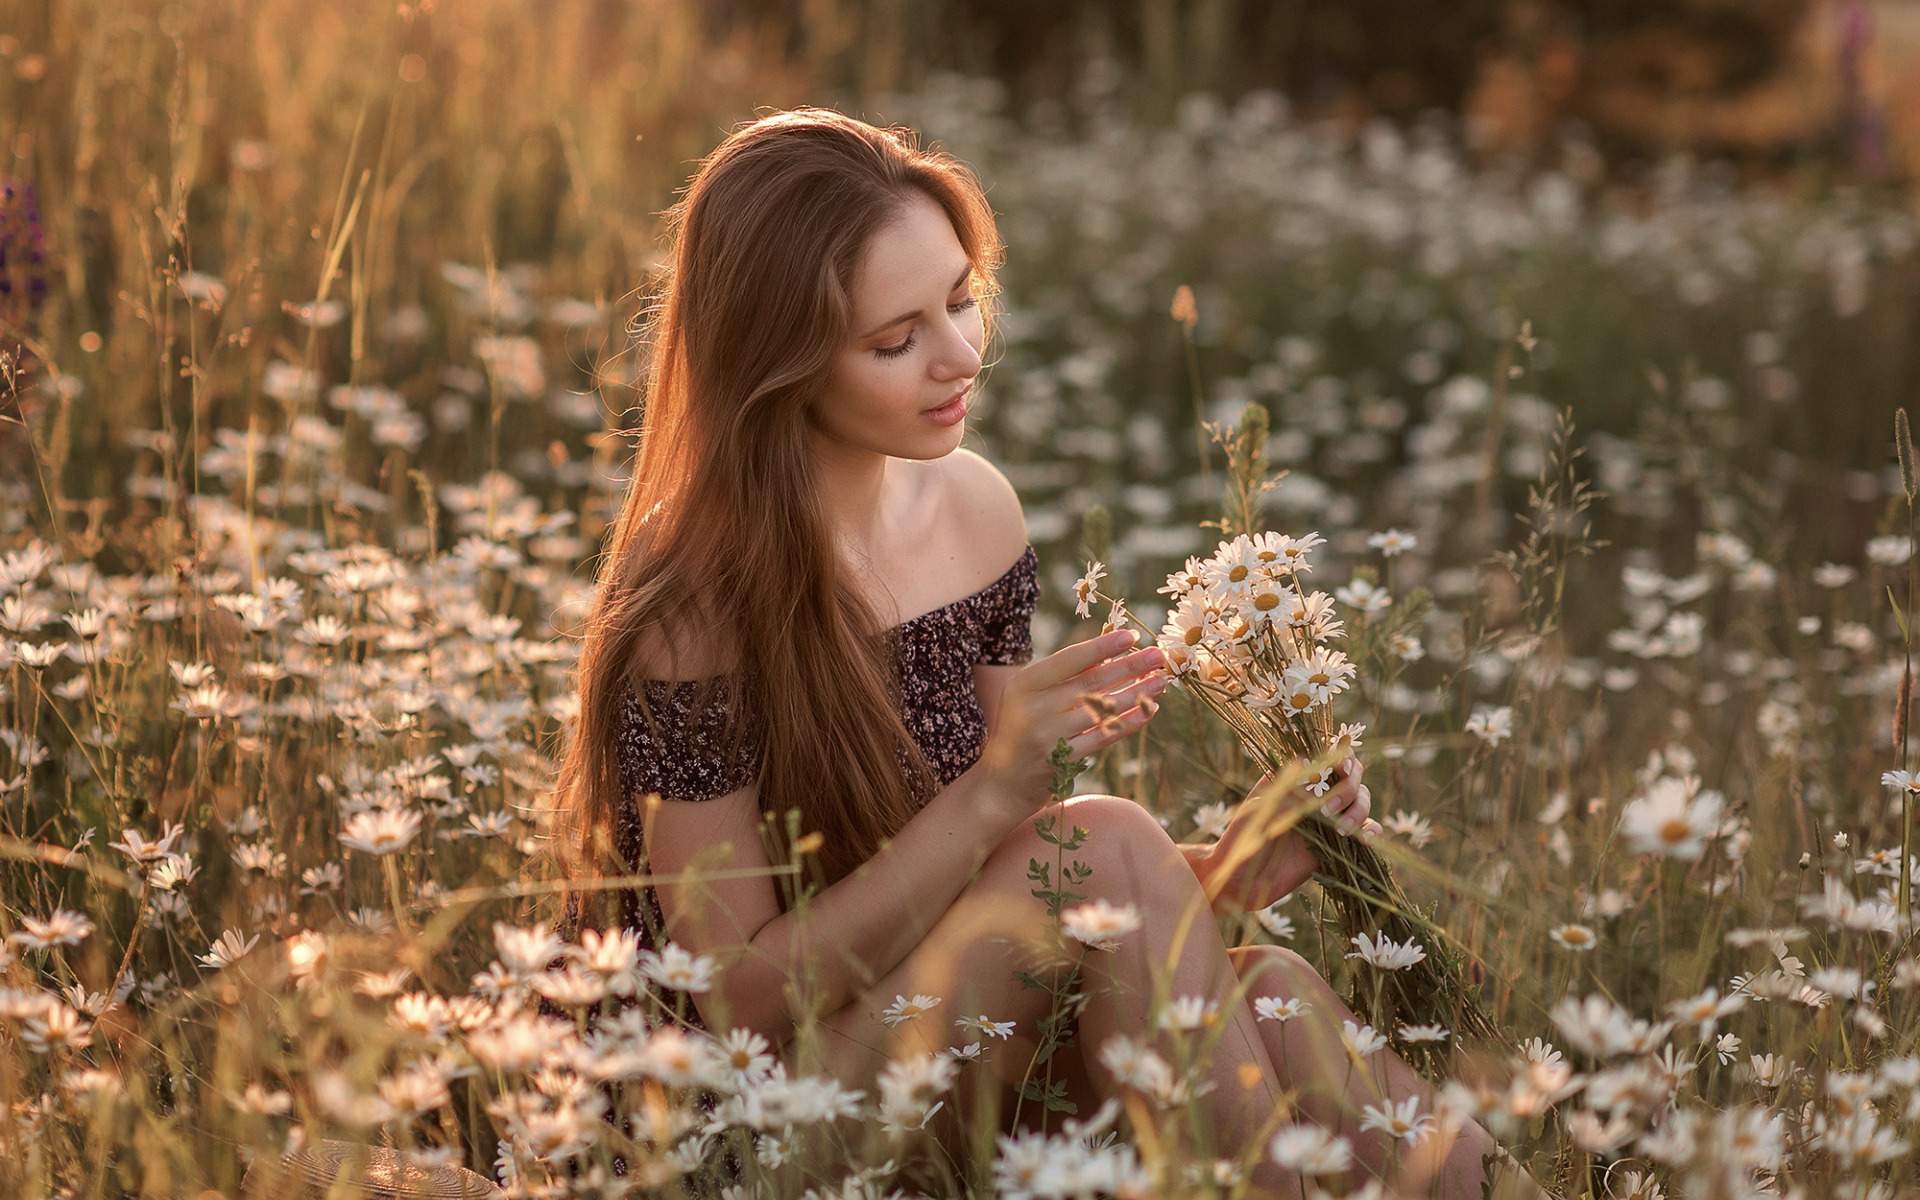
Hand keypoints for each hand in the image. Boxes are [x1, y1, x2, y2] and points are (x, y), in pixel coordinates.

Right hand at [976, 628, 1167, 816]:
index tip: (1131, 635)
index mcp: (1023, 685)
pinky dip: (1128, 723)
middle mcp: (1033, 708)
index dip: (1102, 646)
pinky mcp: (1062, 762)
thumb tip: (1111, 653)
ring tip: (1161, 681)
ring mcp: (1048, 737)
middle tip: (1158, 655)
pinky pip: (1102, 738)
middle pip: (1090, 682)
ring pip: (1101, 710)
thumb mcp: (1028, 697)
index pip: (1068, 659)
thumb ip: (1061, 677)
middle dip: (1128, 666)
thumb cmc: (1022, 730)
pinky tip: (1148, 711)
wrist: (1001, 783)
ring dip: (1136, 693)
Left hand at [1196, 758, 1379, 913]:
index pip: (1325, 754)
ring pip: (1361, 799)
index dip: (1340, 756)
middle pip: (1351, 774)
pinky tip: (1364, 839)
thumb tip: (1313, 775)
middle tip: (1329, 810)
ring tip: (1339, 831)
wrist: (1241, 880)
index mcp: (1293, 777)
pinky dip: (1371, 831)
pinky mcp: (1336, 842)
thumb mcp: (1259, 812)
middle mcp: (1315, 792)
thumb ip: (1287, 796)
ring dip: (1358, 810)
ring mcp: (1328, 816)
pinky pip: (1365, 830)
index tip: (1340, 769)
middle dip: (1349, 786)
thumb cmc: (1240, 840)